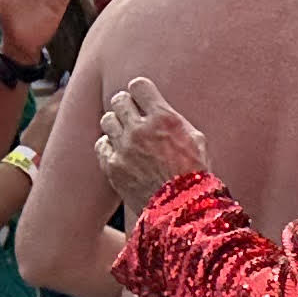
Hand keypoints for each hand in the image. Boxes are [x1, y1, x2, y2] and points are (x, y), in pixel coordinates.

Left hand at [97, 77, 207, 212]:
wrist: (181, 210)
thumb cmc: (195, 175)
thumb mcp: (196, 140)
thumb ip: (174, 120)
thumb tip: (157, 107)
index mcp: (164, 118)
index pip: (138, 85)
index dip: (140, 90)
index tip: (142, 98)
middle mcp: (140, 129)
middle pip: (119, 100)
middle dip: (126, 104)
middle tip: (132, 114)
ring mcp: (124, 148)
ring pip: (107, 119)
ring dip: (116, 123)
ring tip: (126, 134)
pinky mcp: (112, 166)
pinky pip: (101, 144)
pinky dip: (109, 145)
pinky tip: (120, 151)